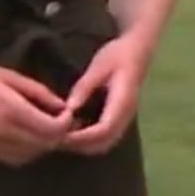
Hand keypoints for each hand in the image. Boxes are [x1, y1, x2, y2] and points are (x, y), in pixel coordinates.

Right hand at [0, 53, 72, 166]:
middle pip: (45, 145)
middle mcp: (4, 132)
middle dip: (58, 135)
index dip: (66, 123)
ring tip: (45, 127)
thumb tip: (61, 105)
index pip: (51, 130)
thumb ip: (37, 92)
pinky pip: (15, 158)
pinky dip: (28, 152)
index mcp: (12, 110)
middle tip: (61, 120)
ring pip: (32, 155)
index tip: (66, 111)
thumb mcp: (9, 75)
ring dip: (44, 144)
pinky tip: (27, 137)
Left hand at [59, 35, 149, 154]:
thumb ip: (84, 87)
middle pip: (105, 142)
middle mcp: (126, 115)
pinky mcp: (120, 117)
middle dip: (81, 145)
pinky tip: (74, 130)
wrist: (137, 50)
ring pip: (106, 142)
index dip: (82, 136)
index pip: (104, 129)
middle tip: (57, 138)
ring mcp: (125, 118)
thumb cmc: (118, 55)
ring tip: (63, 136)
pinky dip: (90, 139)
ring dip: (85, 145)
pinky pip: (106, 136)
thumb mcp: (98, 66)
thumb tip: (69, 109)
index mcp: (122, 102)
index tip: (62, 134)